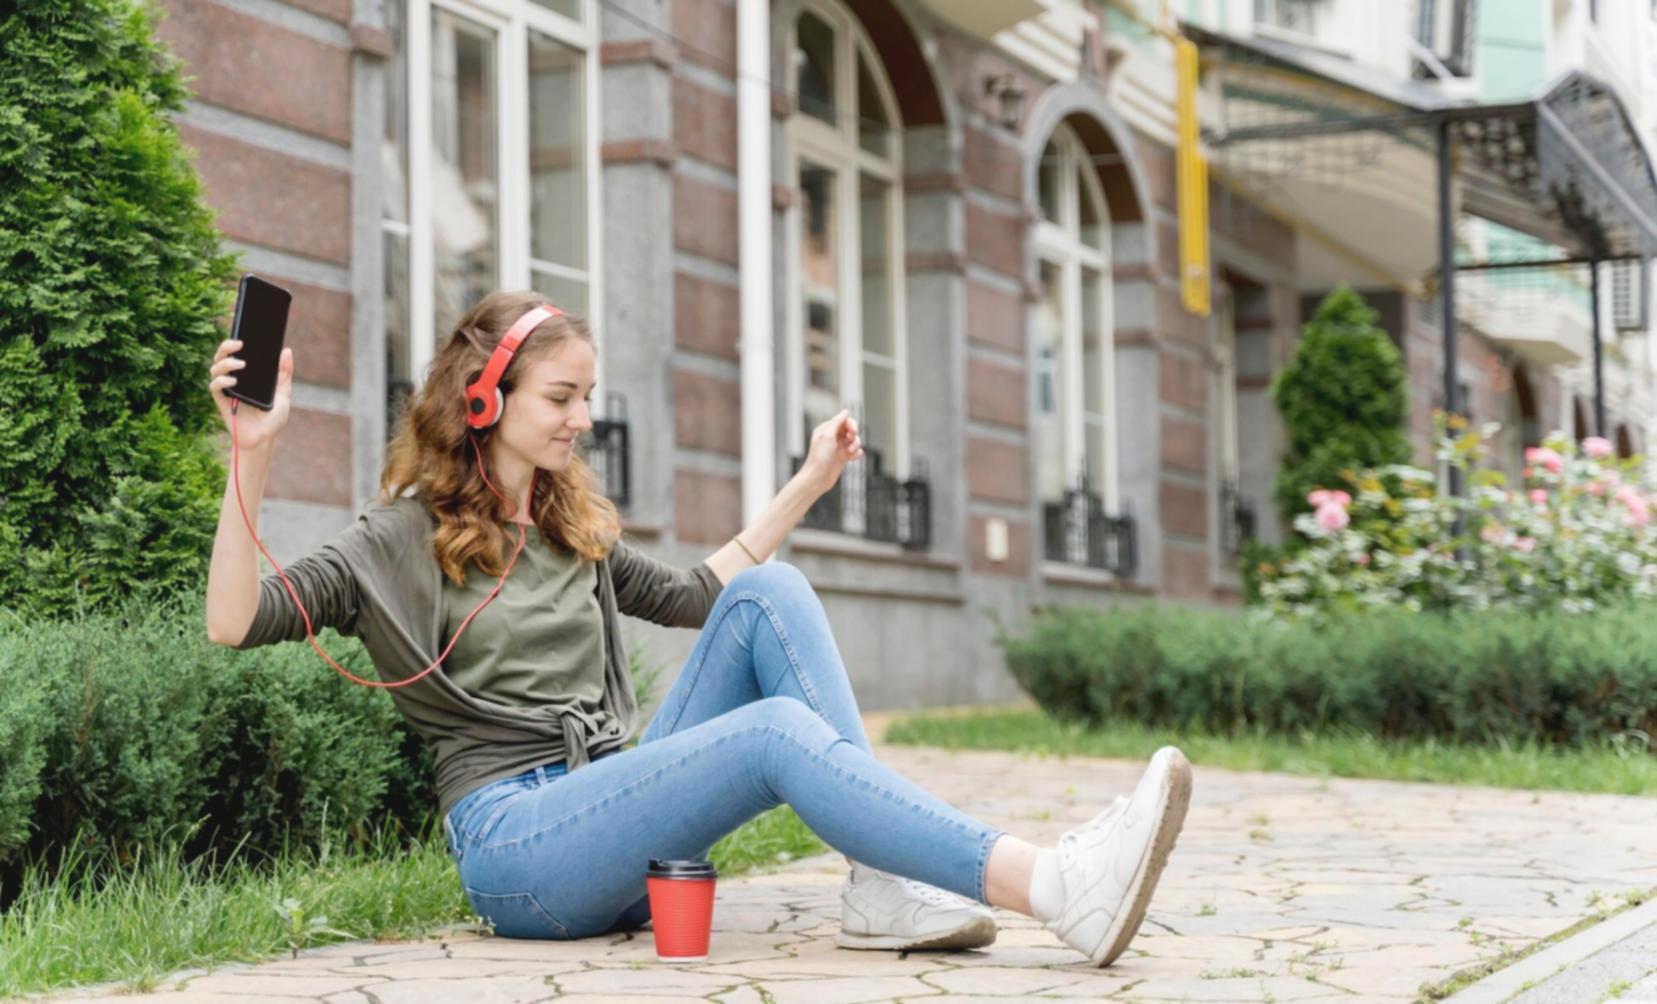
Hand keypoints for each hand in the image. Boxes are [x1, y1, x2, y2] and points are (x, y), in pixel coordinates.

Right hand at [209, 339, 292, 453]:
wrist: (264, 439)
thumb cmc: (273, 418)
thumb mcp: (283, 393)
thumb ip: (284, 373)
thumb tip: (286, 351)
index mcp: (247, 374)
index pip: (238, 352)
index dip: (236, 340)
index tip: (245, 333)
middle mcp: (234, 378)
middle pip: (222, 356)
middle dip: (226, 346)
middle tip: (239, 343)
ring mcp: (226, 389)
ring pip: (215, 368)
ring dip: (226, 363)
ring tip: (241, 365)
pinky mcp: (221, 400)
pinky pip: (214, 386)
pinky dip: (222, 381)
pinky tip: (234, 381)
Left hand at [799, 409, 863, 495]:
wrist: (817, 478)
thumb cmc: (819, 458)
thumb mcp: (828, 436)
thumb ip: (837, 422)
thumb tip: (845, 411)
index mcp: (826, 429)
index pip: (843, 420)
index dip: (850, 424)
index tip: (853, 431)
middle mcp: (832, 437)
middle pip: (850, 429)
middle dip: (854, 434)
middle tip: (851, 440)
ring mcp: (838, 447)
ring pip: (854, 440)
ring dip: (855, 445)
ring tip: (849, 452)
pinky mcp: (843, 457)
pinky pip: (855, 451)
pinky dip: (856, 453)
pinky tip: (853, 457)